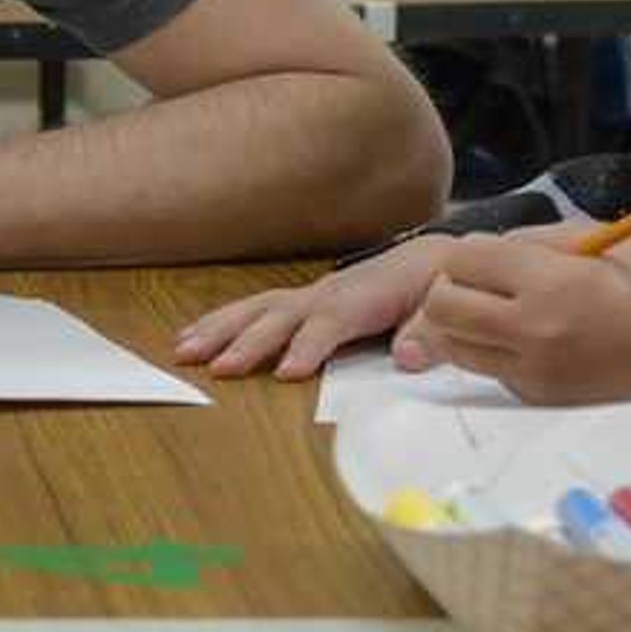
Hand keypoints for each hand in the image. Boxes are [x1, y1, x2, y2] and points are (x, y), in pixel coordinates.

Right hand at [174, 234, 455, 377]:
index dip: (308, 346)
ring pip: (257, 308)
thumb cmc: (439, 286)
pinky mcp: (305, 300)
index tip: (287, 371)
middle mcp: (329, 293)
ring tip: (184, 350)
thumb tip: (409, 356)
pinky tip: (195, 335)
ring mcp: (312, 294)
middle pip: (280, 315)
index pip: (330, 322)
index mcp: (365, 297)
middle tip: (217, 368)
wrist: (435, 260)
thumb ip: (430, 332)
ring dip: (219, 328)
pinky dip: (222, 321)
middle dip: (247, 340)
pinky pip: (256, 309)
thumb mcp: (446, 306)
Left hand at [393, 233, 630, 404]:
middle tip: (479, 283)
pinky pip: (485, 369)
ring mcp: (530, 371)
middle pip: (441, 307)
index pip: (463, 261)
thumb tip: (481, 252)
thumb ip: (530, 241)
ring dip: (460, 324)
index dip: (471, 254)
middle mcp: (532, 332)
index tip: (489, 255)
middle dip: (451, 288)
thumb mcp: (594, 239)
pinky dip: (487, 351)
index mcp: (550, 284)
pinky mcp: (535, 397)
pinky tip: (518, 339)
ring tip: (493, 312)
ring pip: (452, 345)